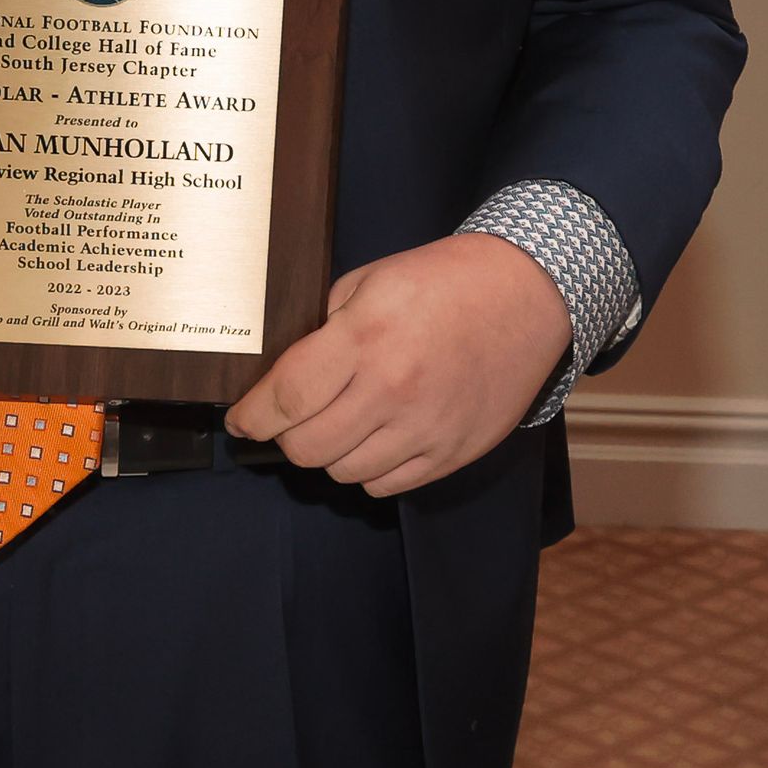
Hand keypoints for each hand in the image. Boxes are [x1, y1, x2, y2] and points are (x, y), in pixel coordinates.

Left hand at [223, 234, 572, 497]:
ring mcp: (426, 428)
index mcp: (365, 338)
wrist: (526, 295)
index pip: (287, 398)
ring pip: (344, 473)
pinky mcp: (452, 453)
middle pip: (308, 448)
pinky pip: (387, 486)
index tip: (241, 420)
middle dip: (286, 437)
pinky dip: (369, 469)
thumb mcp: (370, 281)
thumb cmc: (444, 281)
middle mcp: (393, 390)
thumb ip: (324, 326)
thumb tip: (284, 369)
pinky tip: (375, 437)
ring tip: (338, 422)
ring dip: (330, 453)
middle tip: (289, 420)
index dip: (252, 417)